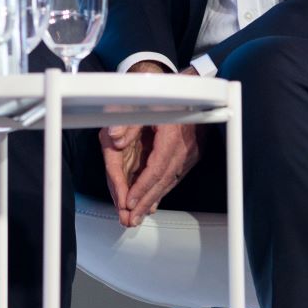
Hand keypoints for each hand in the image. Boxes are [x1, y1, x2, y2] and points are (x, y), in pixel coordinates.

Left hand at [101, 61, 201, 226]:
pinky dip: (163, 189)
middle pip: (164, 181)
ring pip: (171, 181)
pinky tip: (154, 200)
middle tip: (131, 218)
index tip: (129, 201)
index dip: (142, 188)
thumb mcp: (144, 101)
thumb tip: (113, 137)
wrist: (193, 88)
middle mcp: (185, 147)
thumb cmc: (167, 93)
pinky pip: (176, 176)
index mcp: (173, 136)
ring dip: (154, 199)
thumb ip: (127, 121)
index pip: (156, 169)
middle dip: (146, 202)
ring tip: (138, 215)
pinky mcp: (193, 154)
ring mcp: (191, 152)